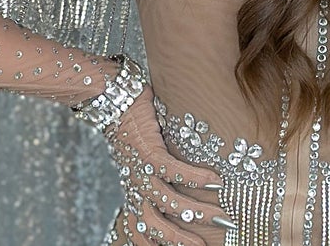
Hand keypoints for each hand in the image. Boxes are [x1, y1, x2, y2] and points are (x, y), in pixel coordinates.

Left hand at [103, 84, 232, 244]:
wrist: (110, 99)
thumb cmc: (132, 124)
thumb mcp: (141, 157)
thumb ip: (157, 172)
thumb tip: (183, 179)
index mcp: (132, 191)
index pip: (139, 229)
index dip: (156, 245)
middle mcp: (135, 185)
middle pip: (153, 227)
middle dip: (180, 240)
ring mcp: (140, 169)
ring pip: (166, 202)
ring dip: (194, 213)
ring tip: (219, 216)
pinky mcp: (148, 150)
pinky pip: (172, 170)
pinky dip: (195, 178)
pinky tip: (214, 180)